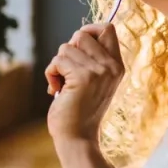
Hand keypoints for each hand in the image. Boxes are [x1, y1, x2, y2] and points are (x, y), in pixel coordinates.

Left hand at [45, 23, 124, 141]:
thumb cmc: (80, 110)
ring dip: (57, 65)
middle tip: (68, 72)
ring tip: (62, 84)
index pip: (107, 29)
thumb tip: (78, 35)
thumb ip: (91, 58)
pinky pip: (57, 61)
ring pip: (66, 47)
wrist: (78, 138)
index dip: (88, 31)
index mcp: (117, 66)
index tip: (77, 47)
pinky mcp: (82, 78)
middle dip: (68, 50)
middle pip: (82, 34)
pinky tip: (56, 89)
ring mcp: (98, 71)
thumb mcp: (94, 80)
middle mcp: (111, 66)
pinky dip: (51, 73)